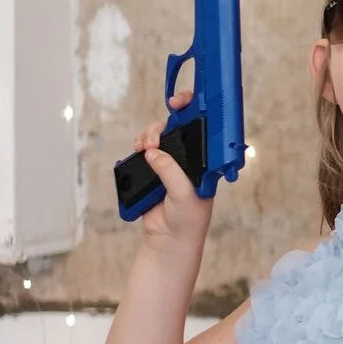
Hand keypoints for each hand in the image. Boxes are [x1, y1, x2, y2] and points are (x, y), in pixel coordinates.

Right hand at [132, 91, 209, 250]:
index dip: (192, 111)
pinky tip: (138, 150)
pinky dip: (139, 147)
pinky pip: (145, 153)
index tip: (178, 104)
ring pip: (157, 139)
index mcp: (204, 162)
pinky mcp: (154, 173)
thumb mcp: (184, 193)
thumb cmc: (188, 219)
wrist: (169, 240)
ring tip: (143, 147)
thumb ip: (170, 171)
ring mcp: (170, 165)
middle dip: (161, 127)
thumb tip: (154, 153)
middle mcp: (188, 160)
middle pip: (174, 130)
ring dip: (148, 136)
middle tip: (152, 140)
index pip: (201, 130)